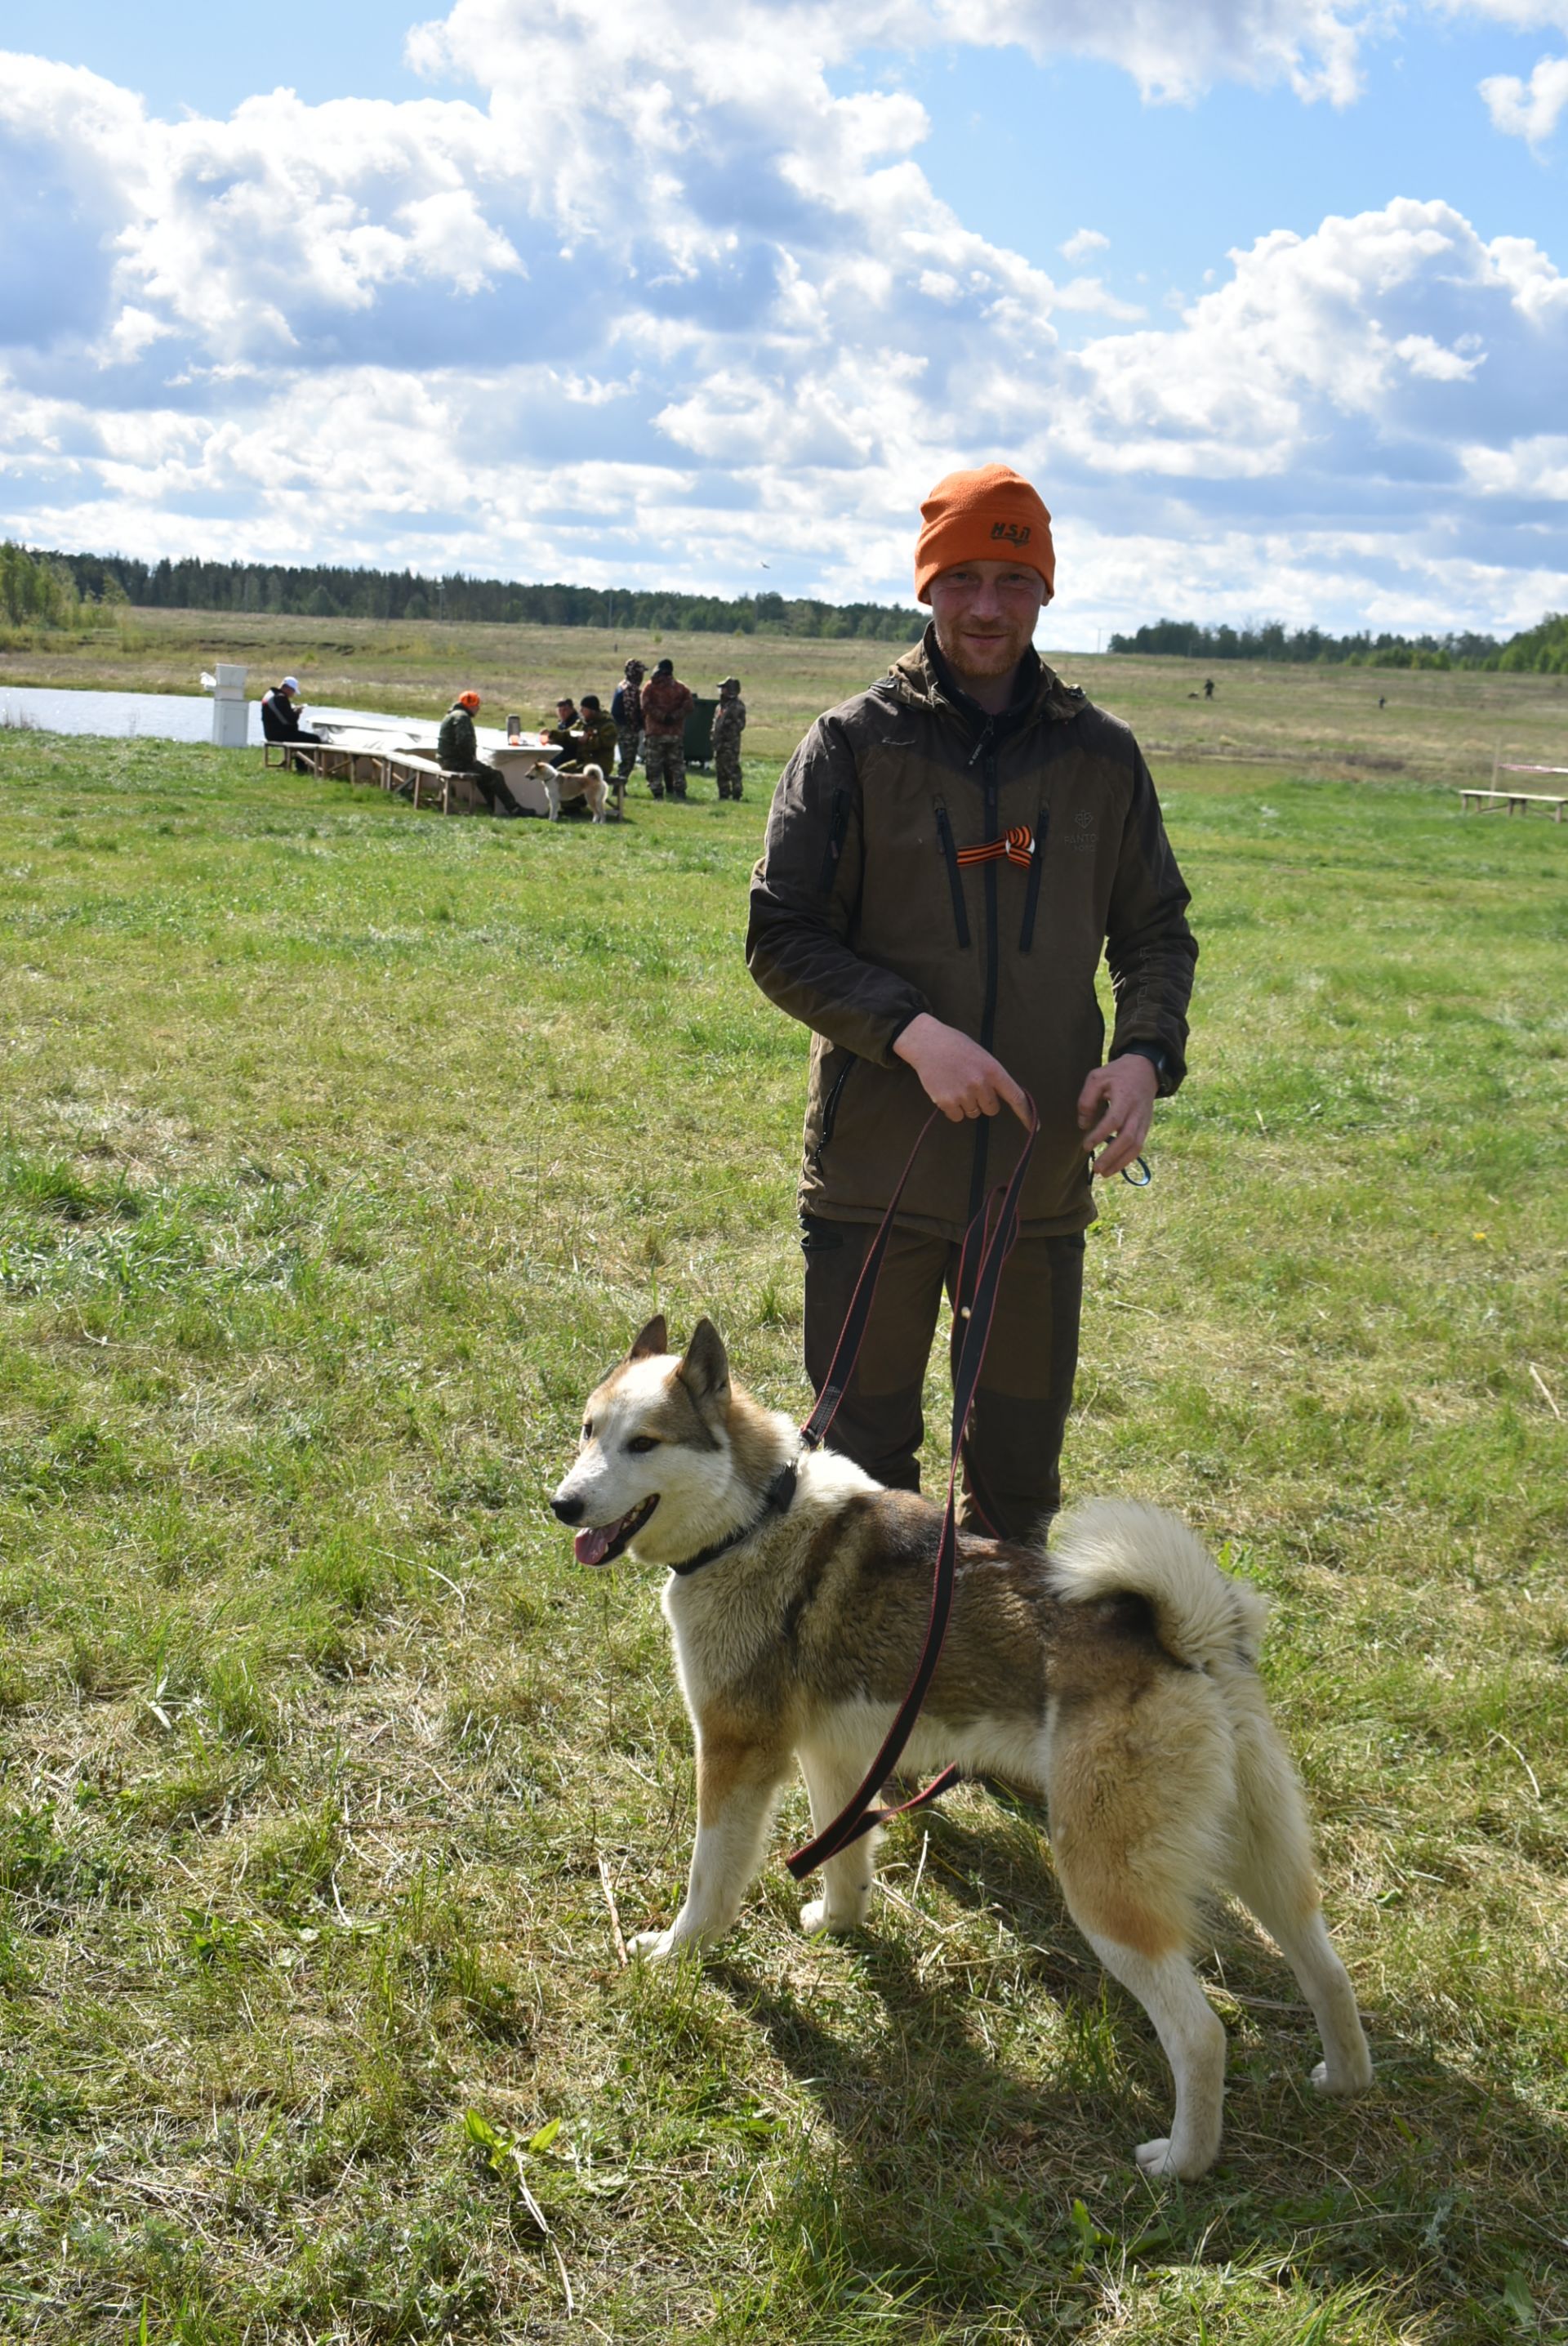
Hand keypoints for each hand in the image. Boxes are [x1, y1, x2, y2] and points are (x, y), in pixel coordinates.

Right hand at [894, 1014, 1029, 1124]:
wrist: (927, 1043)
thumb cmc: (956, 1046)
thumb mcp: (982, 1056)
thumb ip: (992, 1076)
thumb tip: (1000, 1097)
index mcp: (993, 1070)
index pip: (1015, 1096)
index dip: (1025, 1114)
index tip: (1035, 1128)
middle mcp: (980, 1084)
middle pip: (992, 1109)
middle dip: (984, 1102)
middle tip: (971, 1086)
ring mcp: (963, 1094)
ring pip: (974, 1113)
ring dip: (967, 1104)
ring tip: (955, 1084)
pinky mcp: (946, 1102)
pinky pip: (957, 1117)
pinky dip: (953, 1109)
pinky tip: (947, 1091)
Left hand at [1077, 1054, 1157, 1178]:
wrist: (1145, 1069)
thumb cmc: (1117, 1074)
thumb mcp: (1097, 1078)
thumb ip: (1087, 1100)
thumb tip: (1083, 1125)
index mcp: (1124, 1098)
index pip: (1114, 1120)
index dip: (1100, 1135)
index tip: (1086, 1145)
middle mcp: (1137, 1112)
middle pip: (1127, 1138)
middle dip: (1111, 1156)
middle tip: (1096, 1168)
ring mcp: (1144, 1120)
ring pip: (1136, 1146)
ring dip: (1120, 1162)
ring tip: (1104, 1173)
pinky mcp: (1146, 1126)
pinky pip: (1139, 1146)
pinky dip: (1127, 1159)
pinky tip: (1115, 1167)